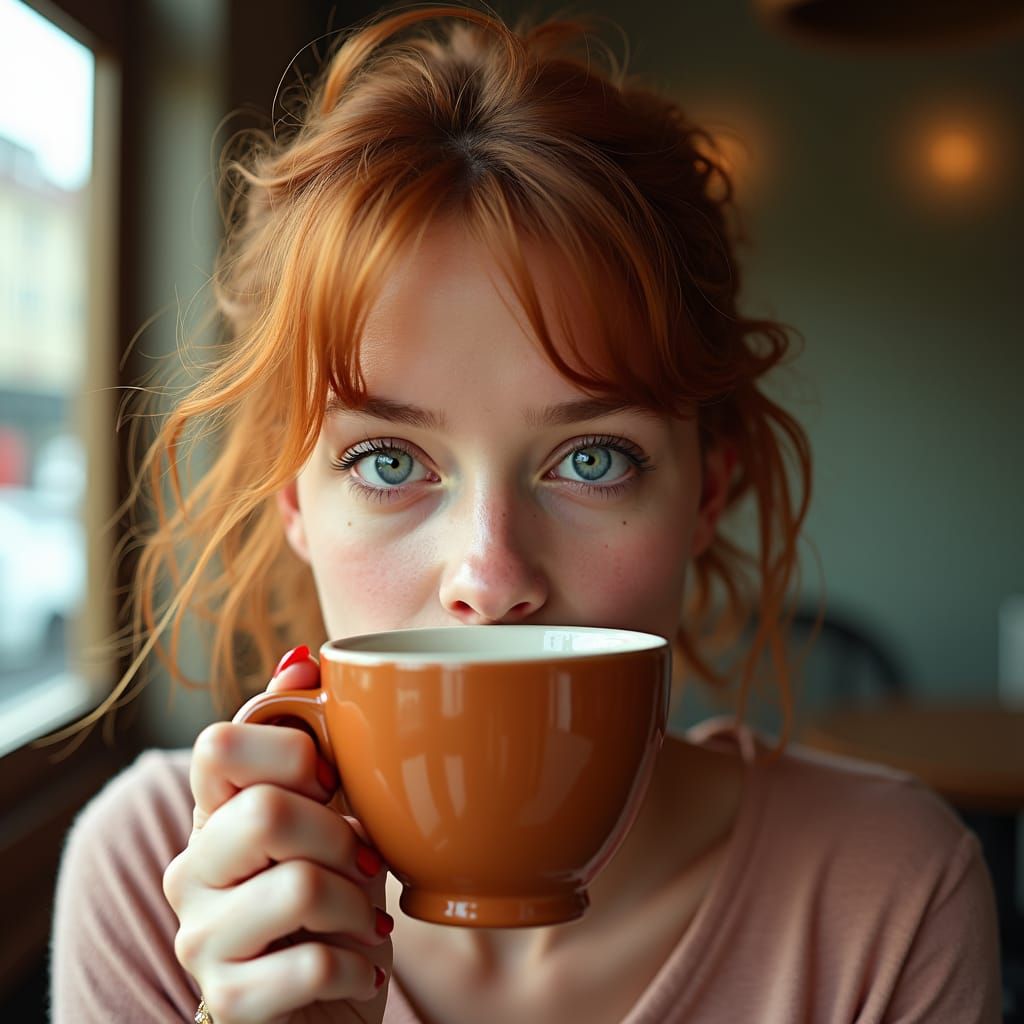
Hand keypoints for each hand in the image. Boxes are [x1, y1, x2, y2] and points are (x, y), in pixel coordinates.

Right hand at [163, 648, 391, 1023]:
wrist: (325, 1009)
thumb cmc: (333, 901)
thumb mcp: (333, 816)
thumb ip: (312, 745)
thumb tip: (301, 660)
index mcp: (215, 812)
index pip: (219, 744)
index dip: (293, 754)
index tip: (333, 782)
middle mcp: (191, 867)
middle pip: (266, 811)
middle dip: (341, 834)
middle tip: (364, 863)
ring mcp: (199, 937)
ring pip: (297, 886)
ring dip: (357, 906)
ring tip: (364, 920)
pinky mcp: (225, 1000)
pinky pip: (310, 965)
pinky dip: (356, 966)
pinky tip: (359, 969)